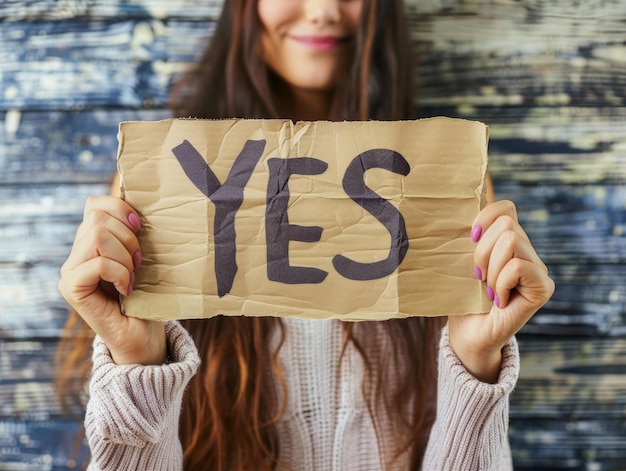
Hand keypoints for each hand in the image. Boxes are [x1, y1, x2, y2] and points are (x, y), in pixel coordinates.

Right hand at [58, 195, 166, 364]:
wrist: (143, 336)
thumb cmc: (148, 296)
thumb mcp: (143, 257)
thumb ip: (133, 233)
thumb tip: (142, 203)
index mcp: (90, 242)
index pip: (94, 204)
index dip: (119, 208)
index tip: (140, 226)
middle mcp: (75, 254)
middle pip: (97, 218)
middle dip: (128, 237)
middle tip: (139, 262)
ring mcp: (70, 271)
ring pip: (96, 237)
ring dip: (125, 256)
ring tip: (132, 277)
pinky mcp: (71, 289)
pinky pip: (98, 264)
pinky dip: (120, 273)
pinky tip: (127, 289)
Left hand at [448, 200, 554, 382]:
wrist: (467, 334)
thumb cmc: (462, 298)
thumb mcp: (461, 262)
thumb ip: (469, 238)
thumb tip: (457, 209)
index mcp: (508, 241)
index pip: (506, 208)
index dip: (485, 218)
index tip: (470, 239)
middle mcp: (528, 251)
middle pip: (507, 224)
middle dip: (483, 250)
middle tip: (478, 276)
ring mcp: (538, 269)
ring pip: (512, 241)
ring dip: (491, 268)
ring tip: (488, 290)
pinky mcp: (544, 287)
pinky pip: (518, 266)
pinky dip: (500, 283)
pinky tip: (498, 300)